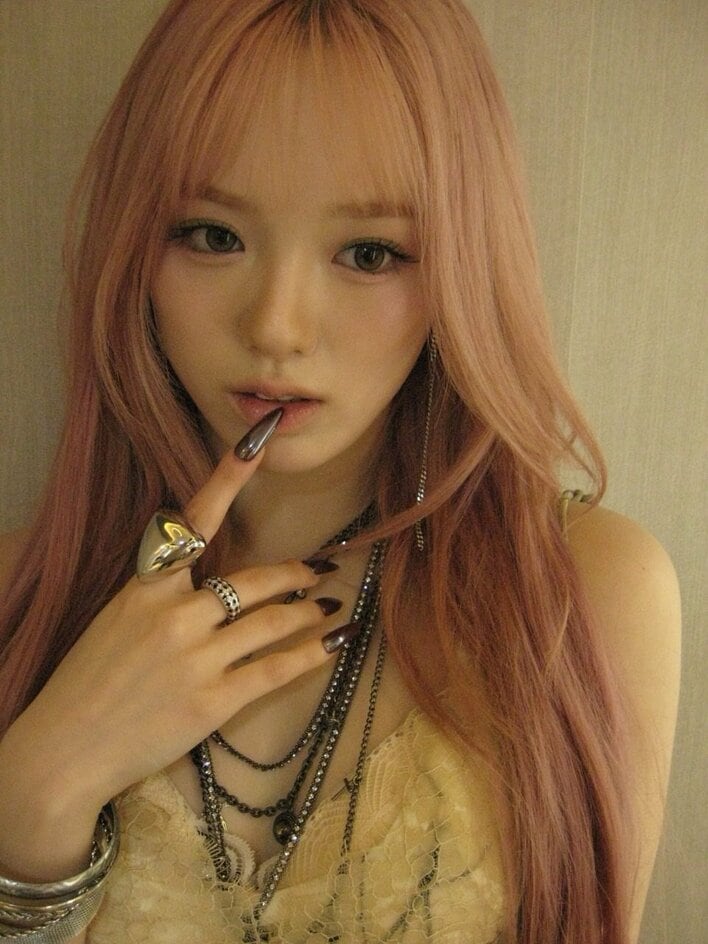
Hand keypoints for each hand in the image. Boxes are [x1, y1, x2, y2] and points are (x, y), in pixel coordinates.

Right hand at [5, 441, 342, 820]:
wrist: (62, 750)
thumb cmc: (88, 683)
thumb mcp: (117, 619)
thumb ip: (162, 594)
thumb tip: (211, 581)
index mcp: (146, 587)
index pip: (193, 521)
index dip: (228, 477)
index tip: (257, 442)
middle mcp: (174, 614)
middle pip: (255, 581)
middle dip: (296, 574)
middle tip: (320, 570)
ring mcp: (195, 658)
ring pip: (273, 622)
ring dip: (309, 613)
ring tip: (329, 609)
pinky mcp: (211, 702)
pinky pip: (275, 669)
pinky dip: (311, 656)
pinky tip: (332, 647)